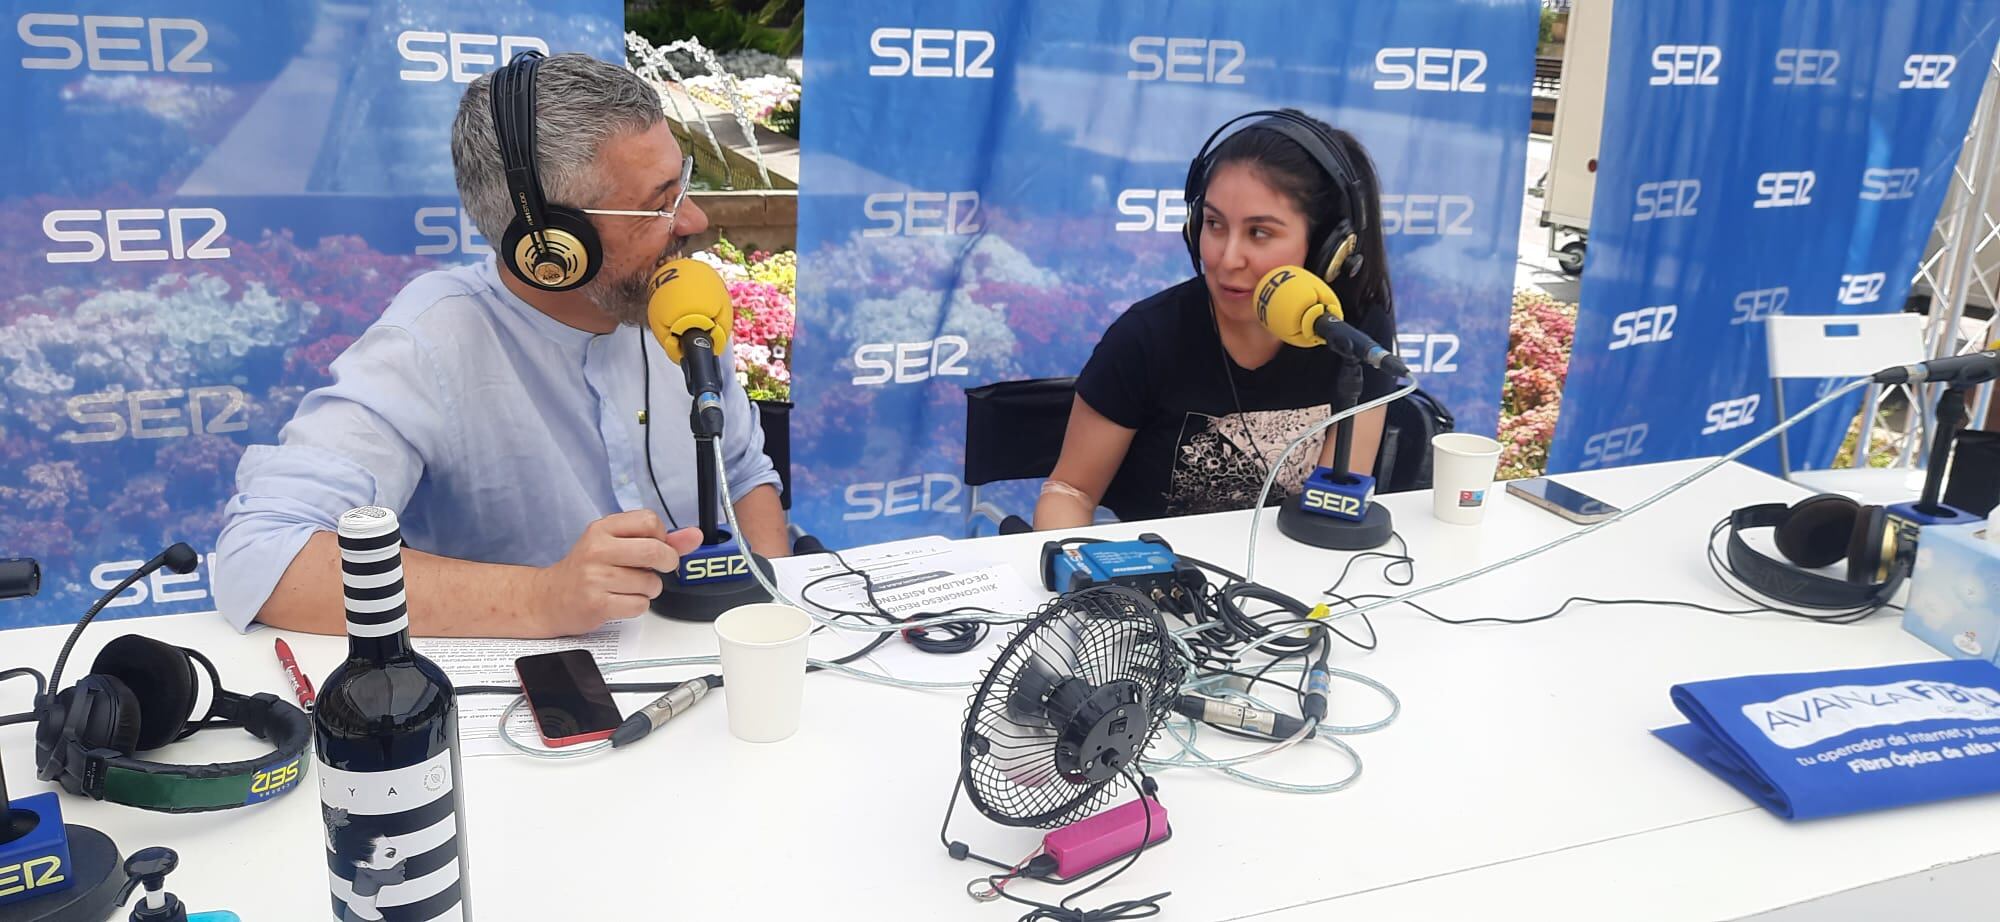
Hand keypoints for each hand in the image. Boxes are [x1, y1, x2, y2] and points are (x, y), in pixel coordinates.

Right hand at [535, 511, 702, 634]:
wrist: (550, 598)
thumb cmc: (587, 569)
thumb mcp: (617, 545)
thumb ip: (659, 539)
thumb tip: (695, 535)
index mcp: (603, 528)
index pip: (650, 521)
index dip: (662, 537)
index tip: (655, 546)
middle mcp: (597, 549)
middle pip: (654, 550)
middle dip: (666, 563)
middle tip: (657, 569)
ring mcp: (595, 577)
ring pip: (650, 583)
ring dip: (649, 589)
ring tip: (630, 587)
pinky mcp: (596, 603)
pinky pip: (639, 605)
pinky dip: (637, 606)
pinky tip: (621, 600)